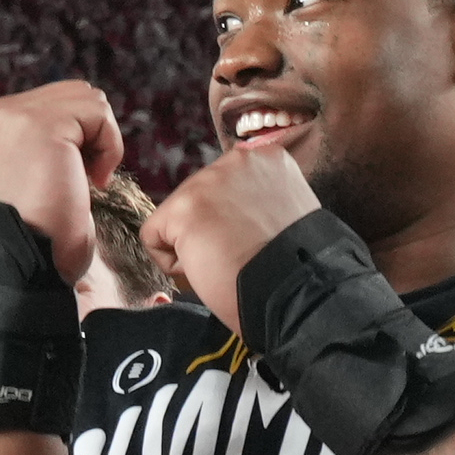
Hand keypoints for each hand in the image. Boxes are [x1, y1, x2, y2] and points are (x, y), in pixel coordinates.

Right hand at [0, 81, 128, 288]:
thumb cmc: (37, 230)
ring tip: (88, 178)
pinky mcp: (42, 125)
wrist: (25, 261)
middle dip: (92, 133)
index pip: (56, 100)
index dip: (79, 136)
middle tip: (84, 177)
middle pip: (75, 92)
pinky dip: (109, 148)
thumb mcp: (30, 172)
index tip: (71, 177)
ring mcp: (16, 115)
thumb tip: (82, 122)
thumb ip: (43, 139)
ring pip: (90, 100)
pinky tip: (93, 181)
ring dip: (102, 140)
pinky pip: (99, 116)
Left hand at [142, 139, 324, 330]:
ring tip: (232, 263)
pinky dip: (175, 266)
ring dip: (196, 248)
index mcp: (268, 158)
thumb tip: (222, 210)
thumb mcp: (283, 212)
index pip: (221, 188)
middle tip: (244, 255)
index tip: (257, 240)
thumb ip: (255, 197)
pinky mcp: (184, 208)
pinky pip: (153, 239)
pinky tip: (212, 269)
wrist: (301, 295)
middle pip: (196, 200)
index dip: (233, 223)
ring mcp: (209, 181)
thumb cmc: (295, 268)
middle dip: (211, 232)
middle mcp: (238, 160)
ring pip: (176, 221)